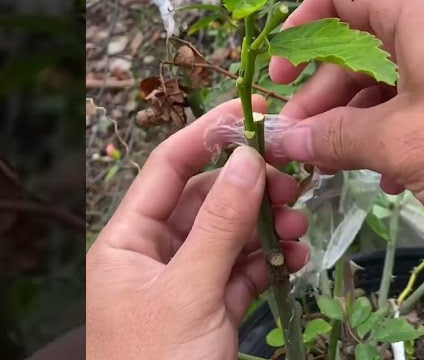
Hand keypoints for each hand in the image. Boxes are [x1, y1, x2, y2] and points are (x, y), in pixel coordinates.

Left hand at [86, 97, 309, 359]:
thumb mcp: (189, 292)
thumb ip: (221, 223)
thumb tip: (247, 156)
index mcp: (126, 242)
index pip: (168, 168)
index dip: (209, 134)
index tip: (256, 111)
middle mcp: (153, 255)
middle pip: (206, 197)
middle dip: (250, 185)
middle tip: (292, 181)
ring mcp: (185, 284)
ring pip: (232, 233)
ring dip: (267, 223)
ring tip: (298, 226)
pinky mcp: (213, 311)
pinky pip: (244, 270)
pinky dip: (270, 260)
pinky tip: (294, 257)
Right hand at [267, 0, 423, 236]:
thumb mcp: (401, 143)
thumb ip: (335, 136)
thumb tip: (284, 138)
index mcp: (416, 12)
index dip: (297, 32)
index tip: (274, 79)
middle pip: (357, 44)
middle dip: (321, 95)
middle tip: (296, 145)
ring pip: (386, 79)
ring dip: (353, 122)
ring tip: (332, 168)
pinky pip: (417, 100)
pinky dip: (391, 132)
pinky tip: (384, 177)